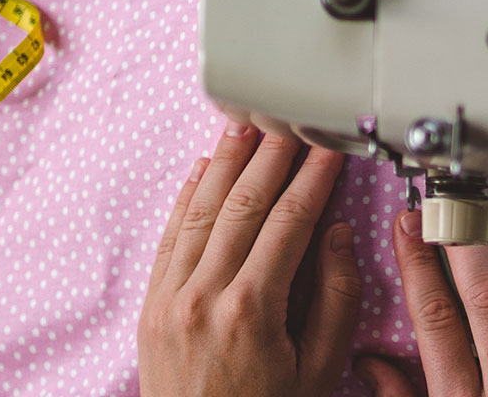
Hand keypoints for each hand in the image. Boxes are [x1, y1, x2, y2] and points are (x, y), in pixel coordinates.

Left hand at [138, 122, 357, 395]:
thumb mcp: (320, 367)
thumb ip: (335, 299)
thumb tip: (336, 236)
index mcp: (252, 310)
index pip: (288, 222)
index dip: (313, 178)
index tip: (329, 148)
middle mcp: (203, 297)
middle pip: (242, 205)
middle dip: (270, 157)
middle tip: (289, 121)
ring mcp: (170, 299)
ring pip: (199, 212)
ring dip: (224, 164)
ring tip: (244, 128)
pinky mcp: (150, 306)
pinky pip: (169, 237)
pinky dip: (185, 198)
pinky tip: (201, 170)